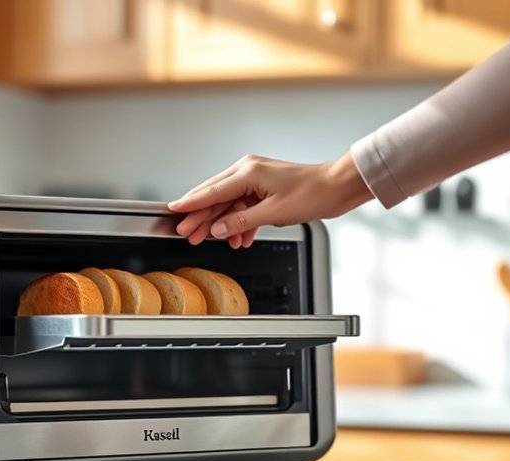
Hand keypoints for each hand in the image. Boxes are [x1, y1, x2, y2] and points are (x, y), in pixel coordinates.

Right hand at [167, 152, 372, 247]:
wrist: (336, 187)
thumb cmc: (312, 193)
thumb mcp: (273, 213)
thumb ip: (241, 222)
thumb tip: (218, 229)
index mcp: (248, 172)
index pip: (211, 191)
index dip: (190, 204)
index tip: (173, 211)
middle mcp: (248, 170)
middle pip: (215, 197)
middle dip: (201, 217)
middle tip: (186, 233)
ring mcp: (256, 178)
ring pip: (229, 204)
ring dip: (222, 224)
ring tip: (212, 240)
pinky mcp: (264, 188)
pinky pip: (243, 206)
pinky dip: (240, 223)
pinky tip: (239, 238)